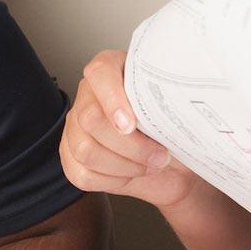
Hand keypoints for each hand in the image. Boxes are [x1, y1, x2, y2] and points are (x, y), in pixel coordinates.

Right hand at [59, 50, 205, 208]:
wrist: (176, 165)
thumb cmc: (175, 132)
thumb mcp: (178, 109)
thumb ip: (169, 100)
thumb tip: (172, 108)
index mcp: (114, 70)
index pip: (100, 72)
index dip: (113, 98)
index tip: (132, 124)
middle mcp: (89, 95)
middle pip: (91, 119)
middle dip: (130, 145)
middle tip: (159, 153)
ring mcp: (76, 127)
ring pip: (86, 150)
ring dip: (125, 165)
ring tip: (149, 164)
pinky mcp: (72, 157)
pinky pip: (83, 173)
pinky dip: (113, 180)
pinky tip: (131, 172)